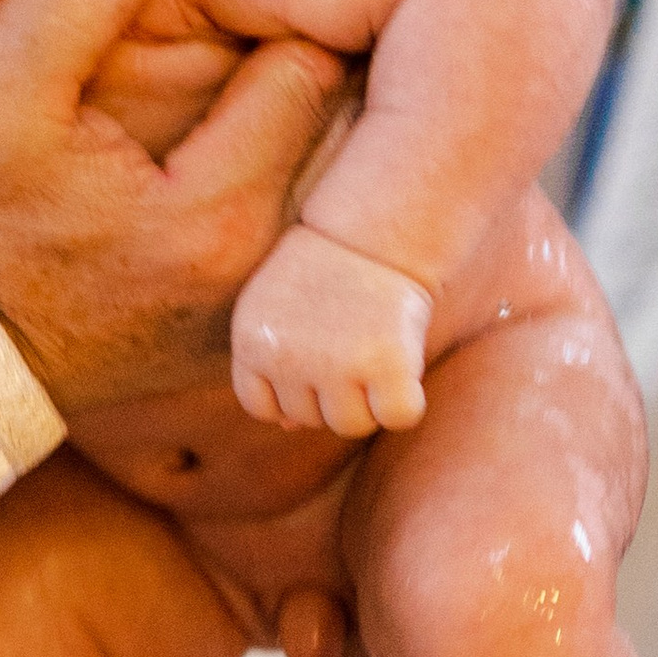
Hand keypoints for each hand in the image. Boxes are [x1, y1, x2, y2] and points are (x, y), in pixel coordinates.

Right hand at [0, 0, 347, 415]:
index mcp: (216, 208)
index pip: (306, 68)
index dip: (272, 19)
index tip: (238, 0)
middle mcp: (265, 270)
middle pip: (339, 128)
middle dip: (300, 74)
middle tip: (265, 30)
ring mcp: (263, 312)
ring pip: (331, 184)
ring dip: (302, 137)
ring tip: (250, 96)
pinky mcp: (251, 336)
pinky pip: (303, 240)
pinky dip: (288, 199)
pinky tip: (230, 163)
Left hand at [231, 226, 428, 433]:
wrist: (376, 227)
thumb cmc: (328, 267)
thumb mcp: (281, 308)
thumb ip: (275, 364)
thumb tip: (288, 429)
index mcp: (251, 342)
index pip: (263, 407)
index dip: (292, 395)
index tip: (316, 366)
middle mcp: (286, 357)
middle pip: (310, 419)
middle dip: (332, 393)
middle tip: (353, 343)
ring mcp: (334, 364)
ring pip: (351, 424)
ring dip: (369, 400)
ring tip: (376, 349)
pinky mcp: (385, 364)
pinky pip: (398, 417)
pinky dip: (406, 403)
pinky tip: (406, 367)